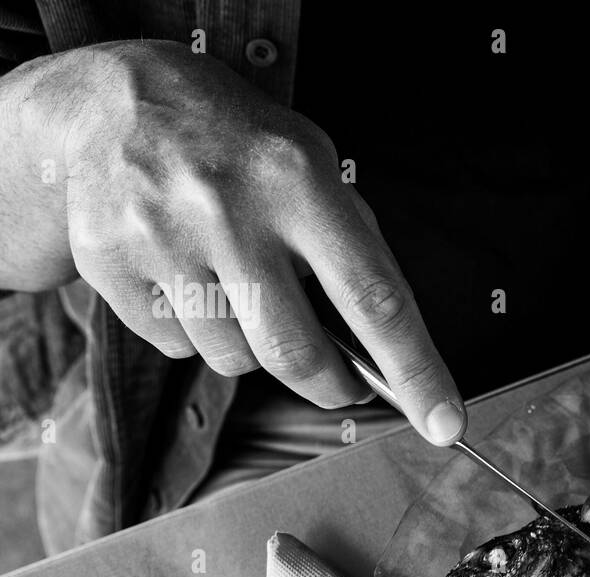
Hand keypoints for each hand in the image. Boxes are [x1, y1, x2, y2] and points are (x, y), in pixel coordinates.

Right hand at [13, 40, 463, 443]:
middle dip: (331, 386)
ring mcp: (162, 240)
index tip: (445, 423)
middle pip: (296, 353)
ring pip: (234, 360)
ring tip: (244, 292)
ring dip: (255, 348)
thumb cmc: (235, 142)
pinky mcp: (109, 267)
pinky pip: (176, 347)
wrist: (106, 102)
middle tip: (345, 384)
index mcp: (297, 180)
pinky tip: (191, 280)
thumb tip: (389, 341)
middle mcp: (229, 212)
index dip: (415, 369)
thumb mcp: (310, 161)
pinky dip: (197, 332)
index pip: (374, 296)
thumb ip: (351, 241)